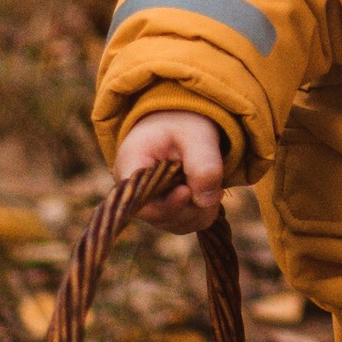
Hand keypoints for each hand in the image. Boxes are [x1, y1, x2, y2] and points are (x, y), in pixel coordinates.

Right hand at [113, 111, 228, 232]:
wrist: (183, 118)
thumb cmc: (185, 121)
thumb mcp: (197, 135)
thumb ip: (203, 164)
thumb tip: (205, 201)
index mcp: (130, 166)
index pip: (140, 204)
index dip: (167, 205)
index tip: (187, 191)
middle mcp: (133, 191)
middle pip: (162, 218)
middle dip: (192, 205)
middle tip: (212, 183)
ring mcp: (148, 203)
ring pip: (177, 224)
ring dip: (201, 209)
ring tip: (211, 183)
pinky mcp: (164, 209)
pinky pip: (186, 223)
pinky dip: (202, 211)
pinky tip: (208, 190)